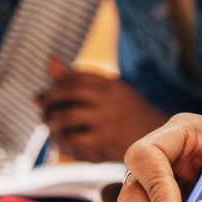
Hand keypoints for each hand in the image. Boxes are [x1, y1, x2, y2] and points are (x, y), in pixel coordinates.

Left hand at [39, 58, 167, 162]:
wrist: (159, 141)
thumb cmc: (129, 115)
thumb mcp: (111, 92)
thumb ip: (79, 79)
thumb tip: (50, 59)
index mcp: (112, 85)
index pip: (76, 77)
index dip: (55, 86)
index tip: (42, 97)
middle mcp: (110, 99)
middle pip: (67, 93)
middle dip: (48, 102)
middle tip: (42, 111)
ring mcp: (108, 119)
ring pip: (66, 116)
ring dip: (50, 123)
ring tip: (49, 128)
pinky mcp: (105, 140)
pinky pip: (73, 139)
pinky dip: (61, 141)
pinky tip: (62, 142)